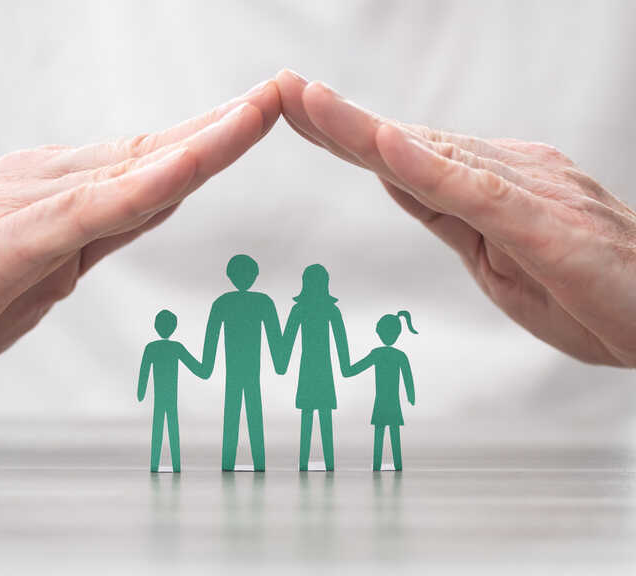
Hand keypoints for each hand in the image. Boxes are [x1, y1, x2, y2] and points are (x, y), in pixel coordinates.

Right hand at [0, 80, 280, 373]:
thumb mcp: (46, 268)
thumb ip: (94, 237)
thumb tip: (138, 213)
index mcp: (62, 189)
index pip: (152, 159)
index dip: (210, 138)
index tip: (258, 119)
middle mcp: (53, 179)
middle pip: (157, 148)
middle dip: (225, 122)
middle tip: (281, 93)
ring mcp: (36, 202)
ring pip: (139, 165)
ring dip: (206, 137)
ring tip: (262, 108)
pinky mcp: (19, 237)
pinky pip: (98, 207)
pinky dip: (152, 185)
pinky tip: (193, 165)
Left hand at [277, 70, 635, 367]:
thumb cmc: (585, 292)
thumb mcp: (495, 258)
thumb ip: (446, 215)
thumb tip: (396, 180)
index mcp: (489, 184)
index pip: (402, 154)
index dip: (345, 132)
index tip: (296, 110)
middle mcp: (505, 172)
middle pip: (404, 143)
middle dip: (335, 118)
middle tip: (279, 88)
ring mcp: (526, 191)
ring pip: (429, 154)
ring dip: (362, 128)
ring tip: (306, 100)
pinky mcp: (543, 222)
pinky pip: (475, 191)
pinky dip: (425, 167)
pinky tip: (382, 144)